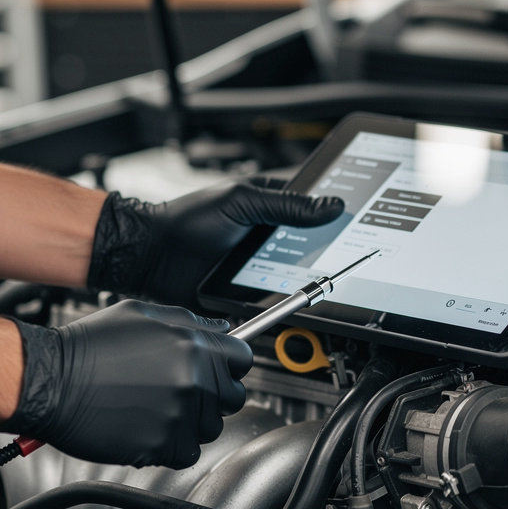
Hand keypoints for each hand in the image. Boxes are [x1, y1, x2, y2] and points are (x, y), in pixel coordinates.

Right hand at [0, 300, 251, 467]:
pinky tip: (148, 428)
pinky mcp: (162, 445)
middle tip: (179, 392)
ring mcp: (179, 415)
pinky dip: (171, 446)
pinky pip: (187, 453)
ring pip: (211, 428)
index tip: (217, 370)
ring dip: (190, 422)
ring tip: (156, 409)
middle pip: (232, 397)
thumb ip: (189, 322)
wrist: (50, 382)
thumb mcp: (141, 314)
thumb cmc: (88, 347)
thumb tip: (222, 330)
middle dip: (212, 395)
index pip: (242, 358)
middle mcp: (192, 379)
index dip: (229, 364)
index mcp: (192, 344)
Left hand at [87, 180, 343, 306]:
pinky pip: (275, 302)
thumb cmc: (187, 221)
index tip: (356, 226)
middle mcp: (270, 239)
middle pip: (312, 249)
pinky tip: (291, 302)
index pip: (315, 211)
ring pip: (297, 278)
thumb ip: (287, 205)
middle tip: (342, 260)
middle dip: (327, 257)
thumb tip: (331, 206)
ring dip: (307, 284)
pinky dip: (283, 305)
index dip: (336, 219)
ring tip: (322, 284)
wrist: (151, 257)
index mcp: (272, 207)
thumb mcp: (241, 203)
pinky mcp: (250, 294)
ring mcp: (261, 268)